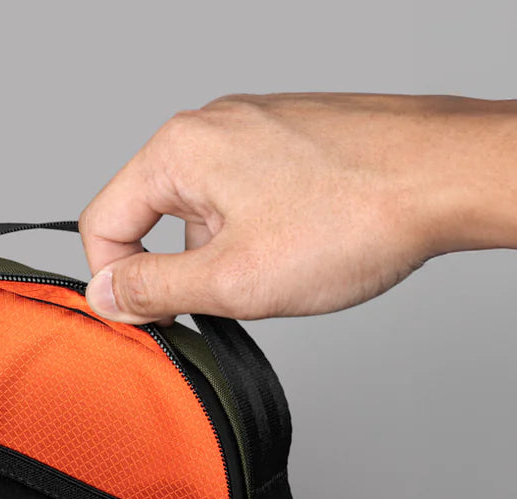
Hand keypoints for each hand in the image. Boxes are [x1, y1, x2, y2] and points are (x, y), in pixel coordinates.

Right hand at [80, 92, 516, 322]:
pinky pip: (246, 200)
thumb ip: (153, 289)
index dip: (116, 284)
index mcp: (179, 151)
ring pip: (203, 215)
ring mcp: (256, 129)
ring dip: (224, 258)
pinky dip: (260, 236)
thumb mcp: (230, 279)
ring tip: (281, 271)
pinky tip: (304, 250)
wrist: (447, 177)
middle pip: (152, 219)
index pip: (102, 223)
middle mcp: (211, 127)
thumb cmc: (352, 218)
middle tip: (230, 299)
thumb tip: (107, 294)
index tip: (151, 318)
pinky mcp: (292, 141)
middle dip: (180, 271)